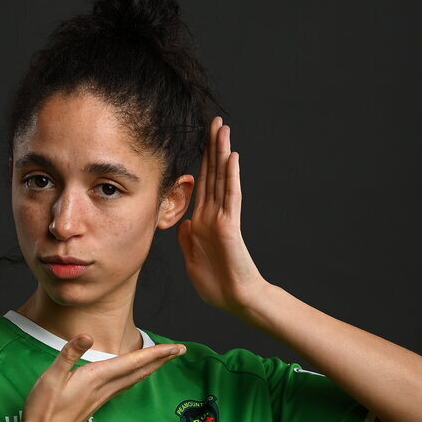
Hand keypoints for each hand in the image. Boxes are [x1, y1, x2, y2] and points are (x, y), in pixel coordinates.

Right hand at [18, 335, 185, 421]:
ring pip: (134, 379)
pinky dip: (136, 376)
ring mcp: (102, 397)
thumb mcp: (51, 377)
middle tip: (180, 350)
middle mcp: (105, 387)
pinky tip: (134, 376)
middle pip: (140, 371)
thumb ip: (69, 354)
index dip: (156, 353)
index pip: (133, 361)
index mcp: (97, 377)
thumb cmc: (44, 409)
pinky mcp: (96, 403)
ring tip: (163, 359)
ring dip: (150, 368)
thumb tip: (86, 336)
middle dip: (161, 359)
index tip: (176, 347)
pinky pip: (124, 386)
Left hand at [176, 117, 267, 316]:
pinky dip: (231, 177)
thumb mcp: (192, 260)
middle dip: (212, 147)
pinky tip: (231, 157)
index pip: (202, 185)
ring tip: (223, 129)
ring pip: (222, 179)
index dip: (202, 162)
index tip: (202, 140)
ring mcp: (222, 219)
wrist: (235, 300)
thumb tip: (186, 222)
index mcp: (202, 222)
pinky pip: (230, 197)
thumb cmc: (217, 285)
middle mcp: (213, 215)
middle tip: (215, 121)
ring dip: (222, 153)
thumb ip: (188, 239)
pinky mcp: (230, 226)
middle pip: (212, 175)